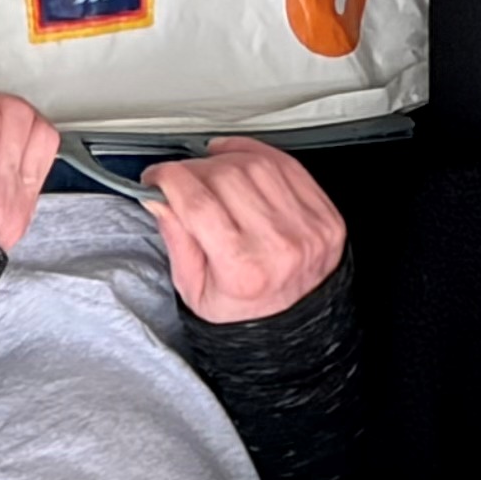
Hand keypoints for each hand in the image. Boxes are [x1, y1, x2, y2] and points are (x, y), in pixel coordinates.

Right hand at [142, 138, 343, 323]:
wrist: (292, 326)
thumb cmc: (242, 310)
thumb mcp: (194, 290)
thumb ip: (177, 240)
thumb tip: (159, 196)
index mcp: (243, 271)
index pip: (199, 205)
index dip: (170, 180)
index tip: (155, 177)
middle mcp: (280, 245)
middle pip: (226, 177)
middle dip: (192, 169)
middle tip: (178, 178)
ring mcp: (308, 226)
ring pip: (256, 165)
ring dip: (223, 159)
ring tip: (206, 170)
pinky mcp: (325, 213)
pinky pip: (287, 165)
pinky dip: (256, 153)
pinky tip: (236, 158)